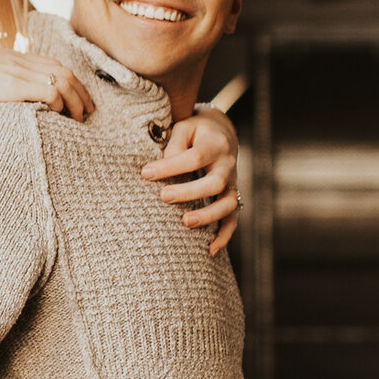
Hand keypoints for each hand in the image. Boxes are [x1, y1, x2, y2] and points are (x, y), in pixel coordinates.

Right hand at [0, 45, 93, 121]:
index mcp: (13, 57)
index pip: (53, 64)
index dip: (71, 80)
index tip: (79, 97)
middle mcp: (21, 61)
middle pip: (65, 71)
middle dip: (82, 92)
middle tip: (89, 111)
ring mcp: (20, 71)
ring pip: (64, 80)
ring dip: (77, 101)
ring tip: (80, 119)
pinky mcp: (16, 85)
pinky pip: (51, 92)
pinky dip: (61, 105)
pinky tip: (61, 118)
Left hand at [141, 106, 241, 254]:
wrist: (221, 133)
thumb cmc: (195, 132)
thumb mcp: (184, 127)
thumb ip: (173, 144)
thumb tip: (162, 167)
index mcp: (215, 144)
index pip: (195, 157)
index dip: (170, 166)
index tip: (145, 173)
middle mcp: (228, 165)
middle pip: (215, 183)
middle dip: (189, 192)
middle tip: (164, 197)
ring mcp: (232, 184)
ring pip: (228, 204)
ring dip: (208, 216)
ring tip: (185, 222)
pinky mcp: (231, 197)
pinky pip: (233, 219)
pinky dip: (224, 236)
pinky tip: (210, 251)